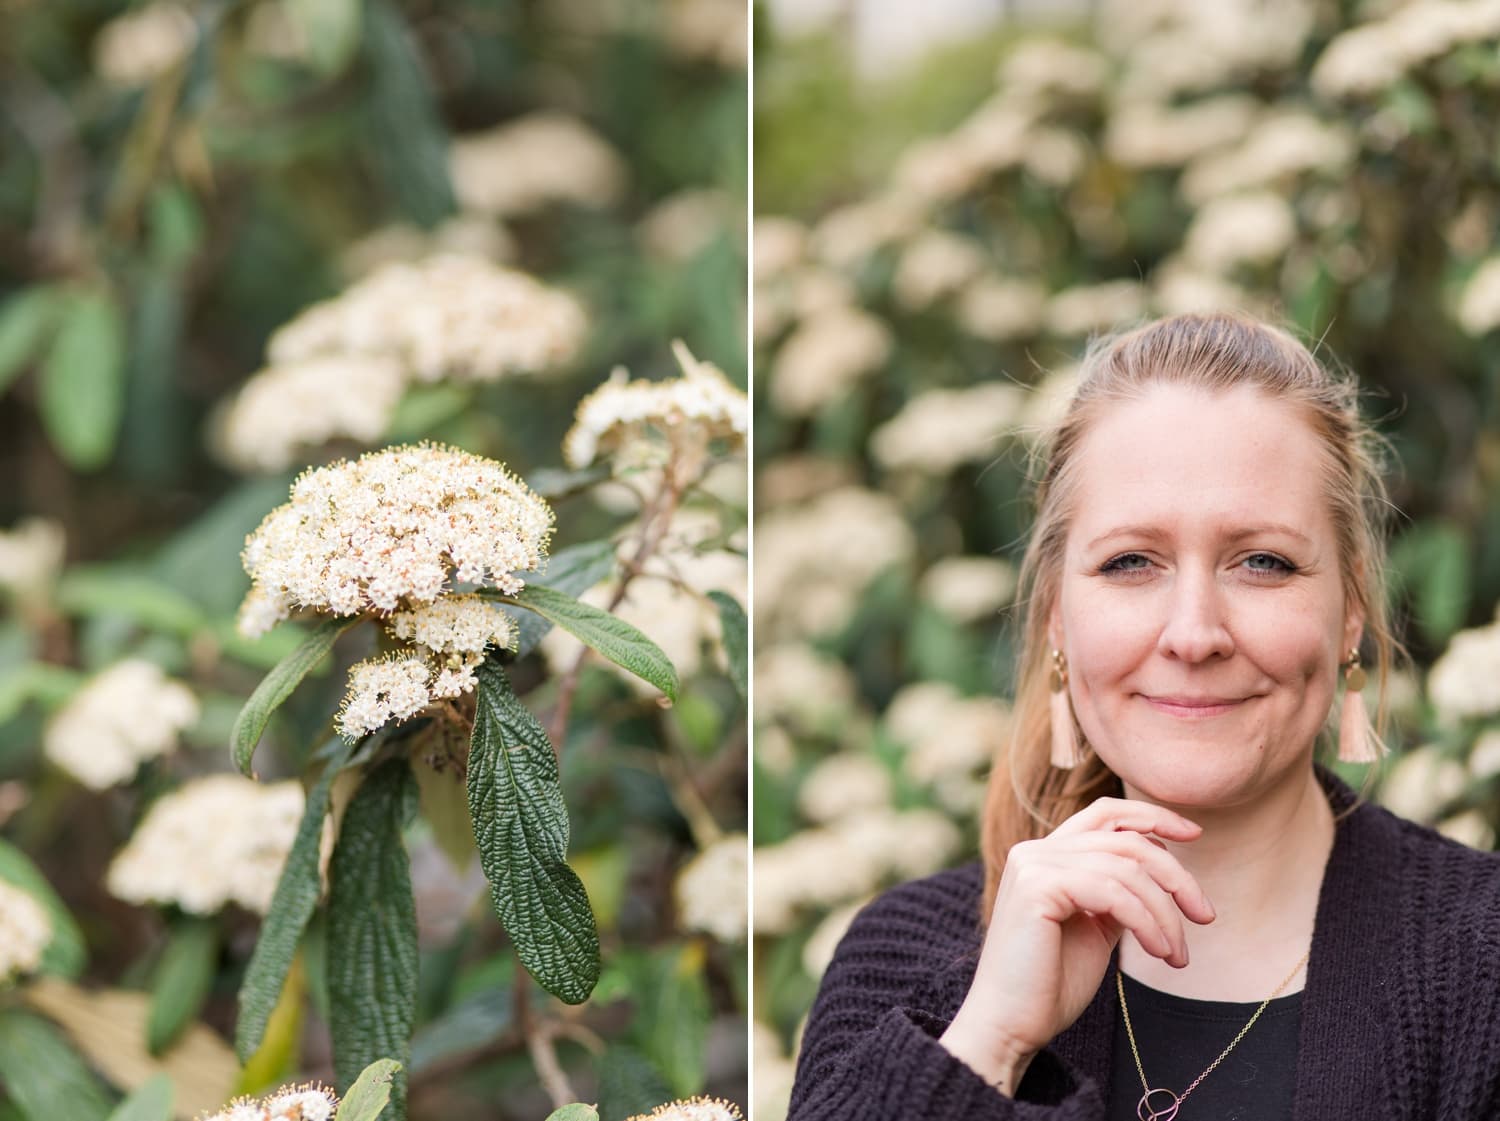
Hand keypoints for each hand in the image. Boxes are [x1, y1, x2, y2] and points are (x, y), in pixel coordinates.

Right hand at [939, 797, 1215, 1093]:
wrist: (1011, 1025)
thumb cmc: (1051, 984)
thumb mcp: (1096, 928)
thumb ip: (1118, 895)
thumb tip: (1160, 873)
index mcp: (1046, 856)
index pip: (1104, 815)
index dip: (1152, 817)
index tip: (1194, 835)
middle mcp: (1035, 851)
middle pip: (1126, 842)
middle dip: (1176, 876)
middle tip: (1205, 916)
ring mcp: (1032, 865)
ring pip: (1125, 869)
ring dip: (1164, 913)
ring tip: (1177, 954)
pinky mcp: (1036, 887)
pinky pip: (1111, 892)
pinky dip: (1146, 921)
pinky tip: (1159, 951)